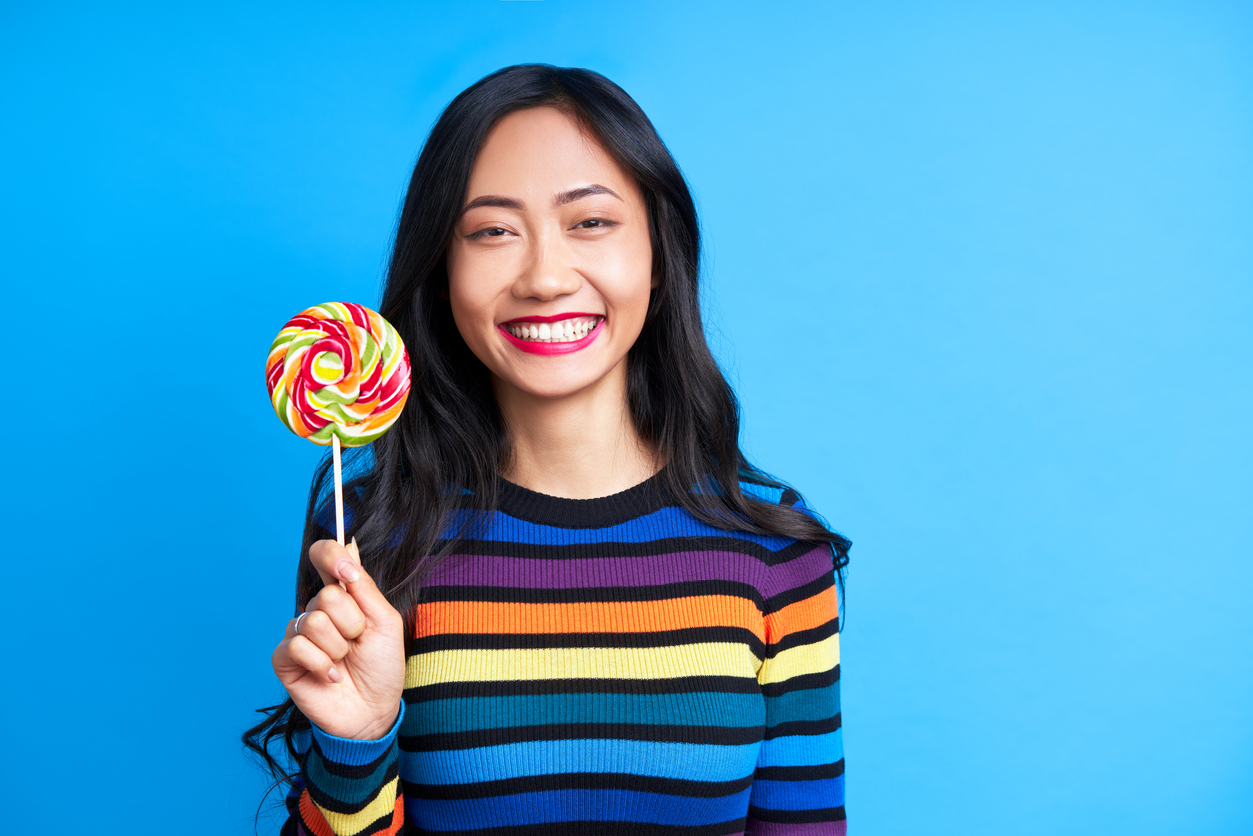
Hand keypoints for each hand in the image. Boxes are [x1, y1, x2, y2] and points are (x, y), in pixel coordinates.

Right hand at [272, 538, 405, 740]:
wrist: (374, 710)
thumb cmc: (382, 666)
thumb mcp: (385, 621)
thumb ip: (364, 587)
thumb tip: (348, 548)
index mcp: (342, 596)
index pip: (324, 556)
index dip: (330, 554)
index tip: (345, 569)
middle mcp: (317, 610)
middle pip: (326, 596)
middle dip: (351, 623)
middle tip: (357, 643)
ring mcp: (298, 634)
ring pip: (313, 621)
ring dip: (338, 647)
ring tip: (343, 661)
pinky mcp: (284, 660)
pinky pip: (296, 646)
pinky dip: (321, 664)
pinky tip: (331, 676)